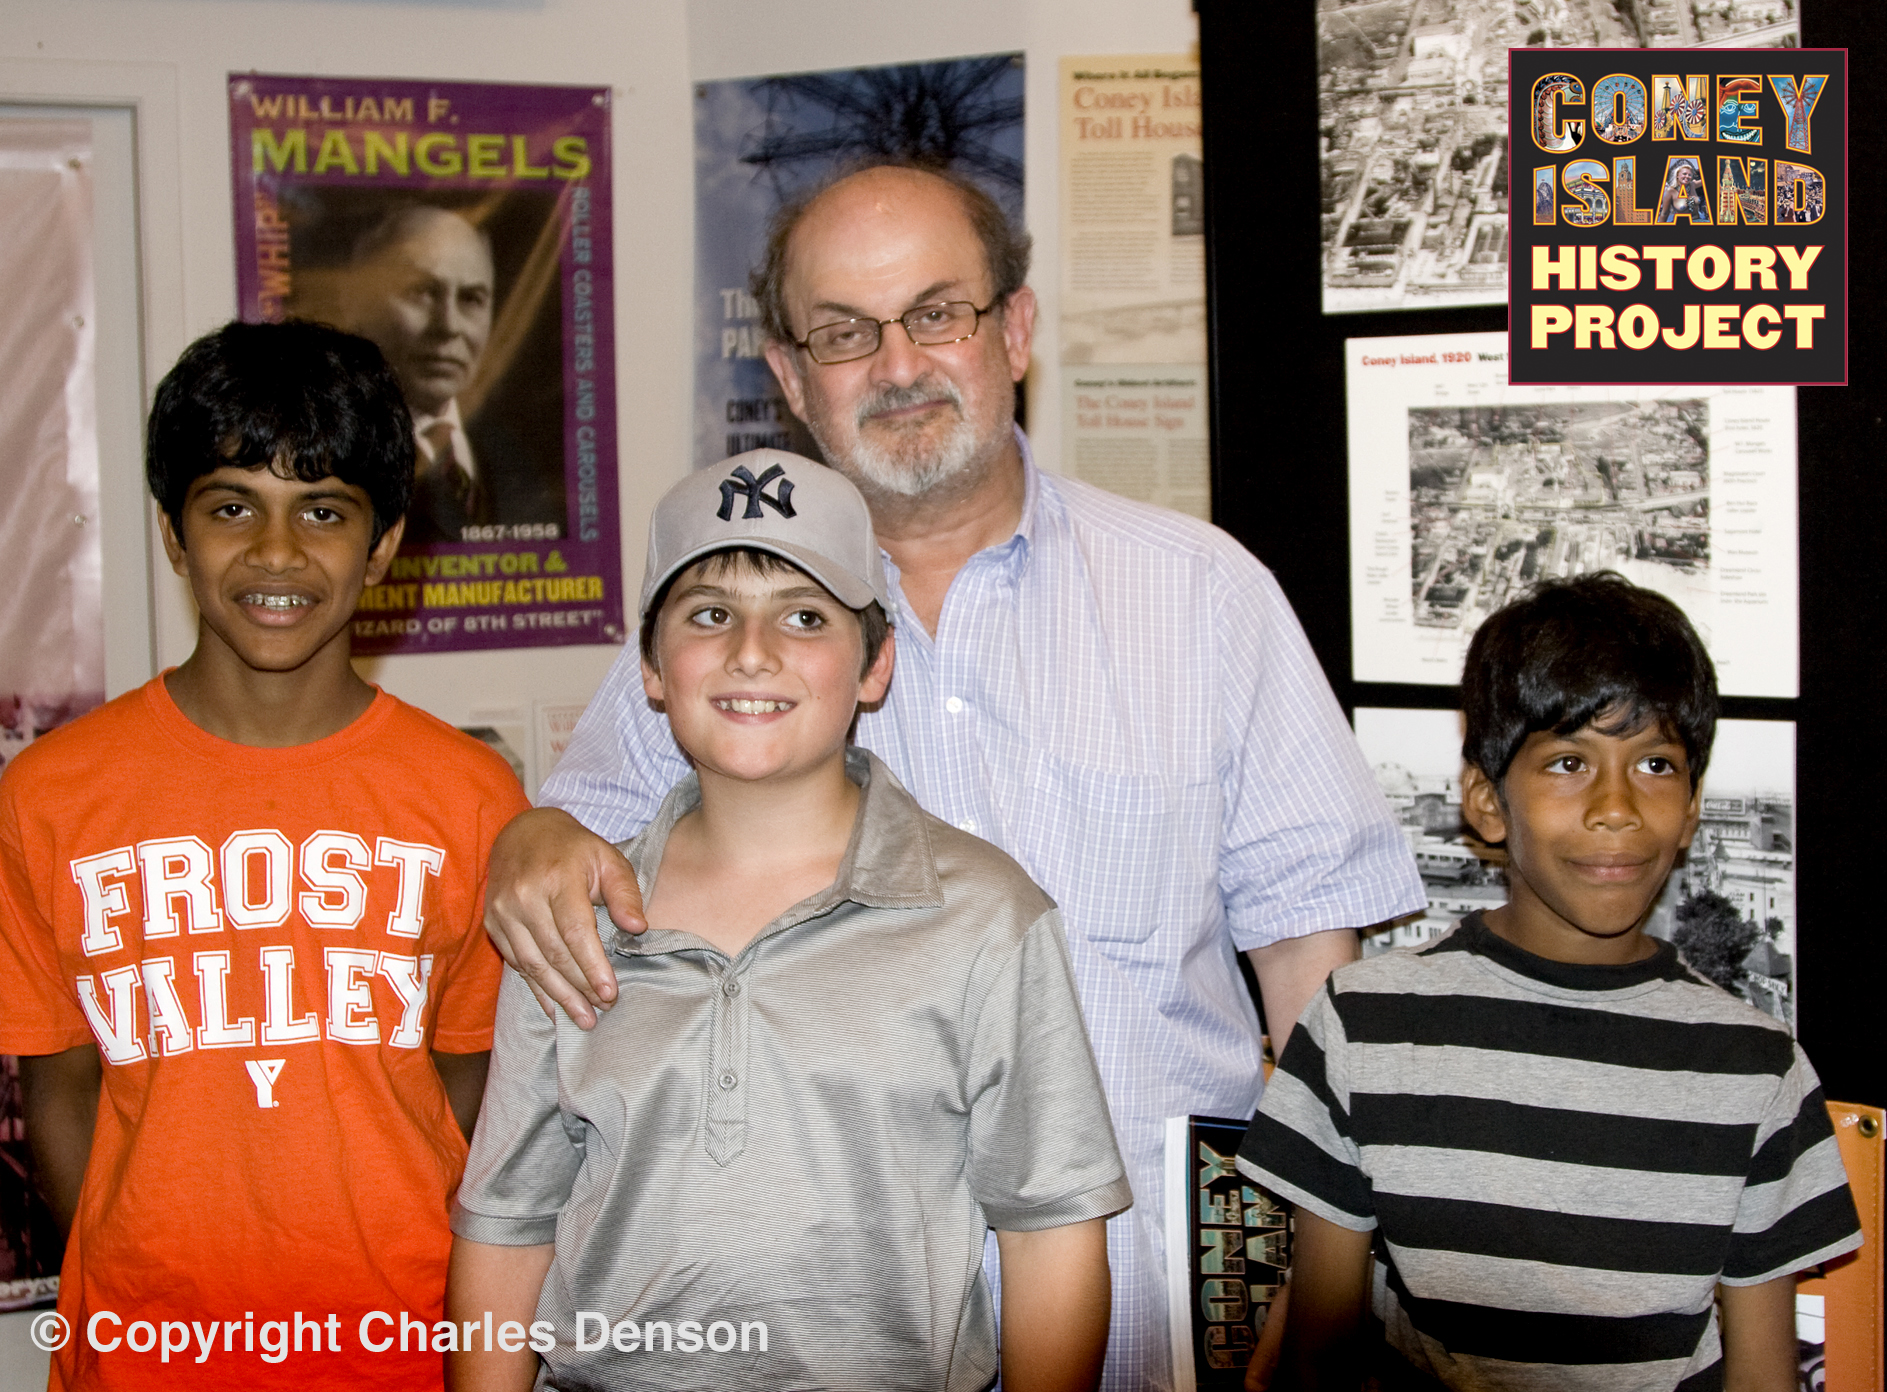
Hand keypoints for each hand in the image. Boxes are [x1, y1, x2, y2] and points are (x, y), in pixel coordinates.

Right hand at [483, 807, 644, 1027]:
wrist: (521, 832)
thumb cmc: (574, 849)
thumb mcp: (607, 859)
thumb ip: (625, 893)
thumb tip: (638, 928)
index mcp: (557, 877)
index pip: (575, 932)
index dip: (592, 967)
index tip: (609, 993)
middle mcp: (524, 895)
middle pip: (554, 953)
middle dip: (579, 987)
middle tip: (601, 1011)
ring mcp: (503, 910)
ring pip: (532, 964)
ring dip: (558, 996)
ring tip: (582, 1018)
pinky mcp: (493, 923)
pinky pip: (516, 963)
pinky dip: (536, 988)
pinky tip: (554, 1007)